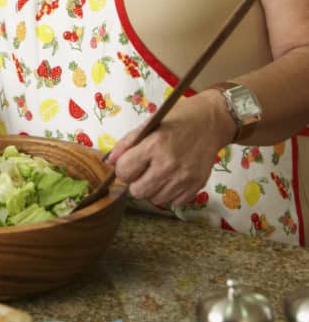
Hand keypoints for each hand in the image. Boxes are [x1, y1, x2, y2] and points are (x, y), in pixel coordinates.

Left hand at [106, 90, 233, 206]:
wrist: (212, 121)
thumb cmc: (178, 119)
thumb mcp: (149, 124)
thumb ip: (127, 144)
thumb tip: (109, 162)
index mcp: (154, 145)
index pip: (124, 172)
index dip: (123, 168)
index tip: (130, 163)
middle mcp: (169, 164)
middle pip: (137, 192)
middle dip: (136, 182)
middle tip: (144, 169)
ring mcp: (184, 178)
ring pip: (154, 199)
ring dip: (153, 189)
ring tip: (160, 171)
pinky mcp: (196, 186)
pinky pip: (173, 202)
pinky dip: (170, 193)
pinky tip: (173, 177)